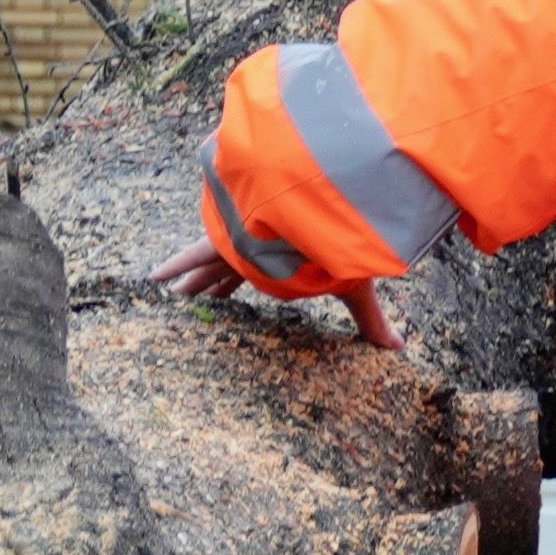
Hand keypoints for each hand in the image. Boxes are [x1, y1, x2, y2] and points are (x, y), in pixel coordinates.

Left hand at [153, 243, 397, 351]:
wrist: (334, 204)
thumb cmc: (347, 240)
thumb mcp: (358, 288)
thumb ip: (372, 322)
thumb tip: (401, 350)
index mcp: (286, 251)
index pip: (258, 270)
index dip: (241, 282)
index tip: (227, 293)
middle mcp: (261, 240)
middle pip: (229, 264)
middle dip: (211, 278)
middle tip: (194, 294)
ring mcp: (242, 235)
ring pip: (208, 258)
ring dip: (189, 276)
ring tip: (166, 289)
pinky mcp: (231, 234)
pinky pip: (196, 251)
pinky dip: (176, 265)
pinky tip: (154, 277)